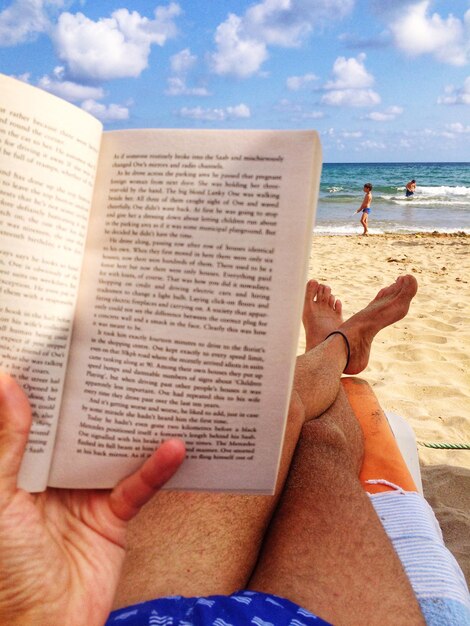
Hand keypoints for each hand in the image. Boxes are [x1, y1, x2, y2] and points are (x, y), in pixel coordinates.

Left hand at [0, 373, 184, 625]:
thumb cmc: (4, 572)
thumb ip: (5, 446)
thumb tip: (7, 385)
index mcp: (18, 470)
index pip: (32, 418)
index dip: (42, 385)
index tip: (58, 347)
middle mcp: (51, 478)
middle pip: (77, 429)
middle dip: (93, 397)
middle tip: (115, 354)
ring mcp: (84, 496)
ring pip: (110, 451)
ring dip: (132, 427)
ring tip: (154, 387)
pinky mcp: (113, 518)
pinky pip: (138, 487)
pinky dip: (156, 469)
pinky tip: (175, 446)